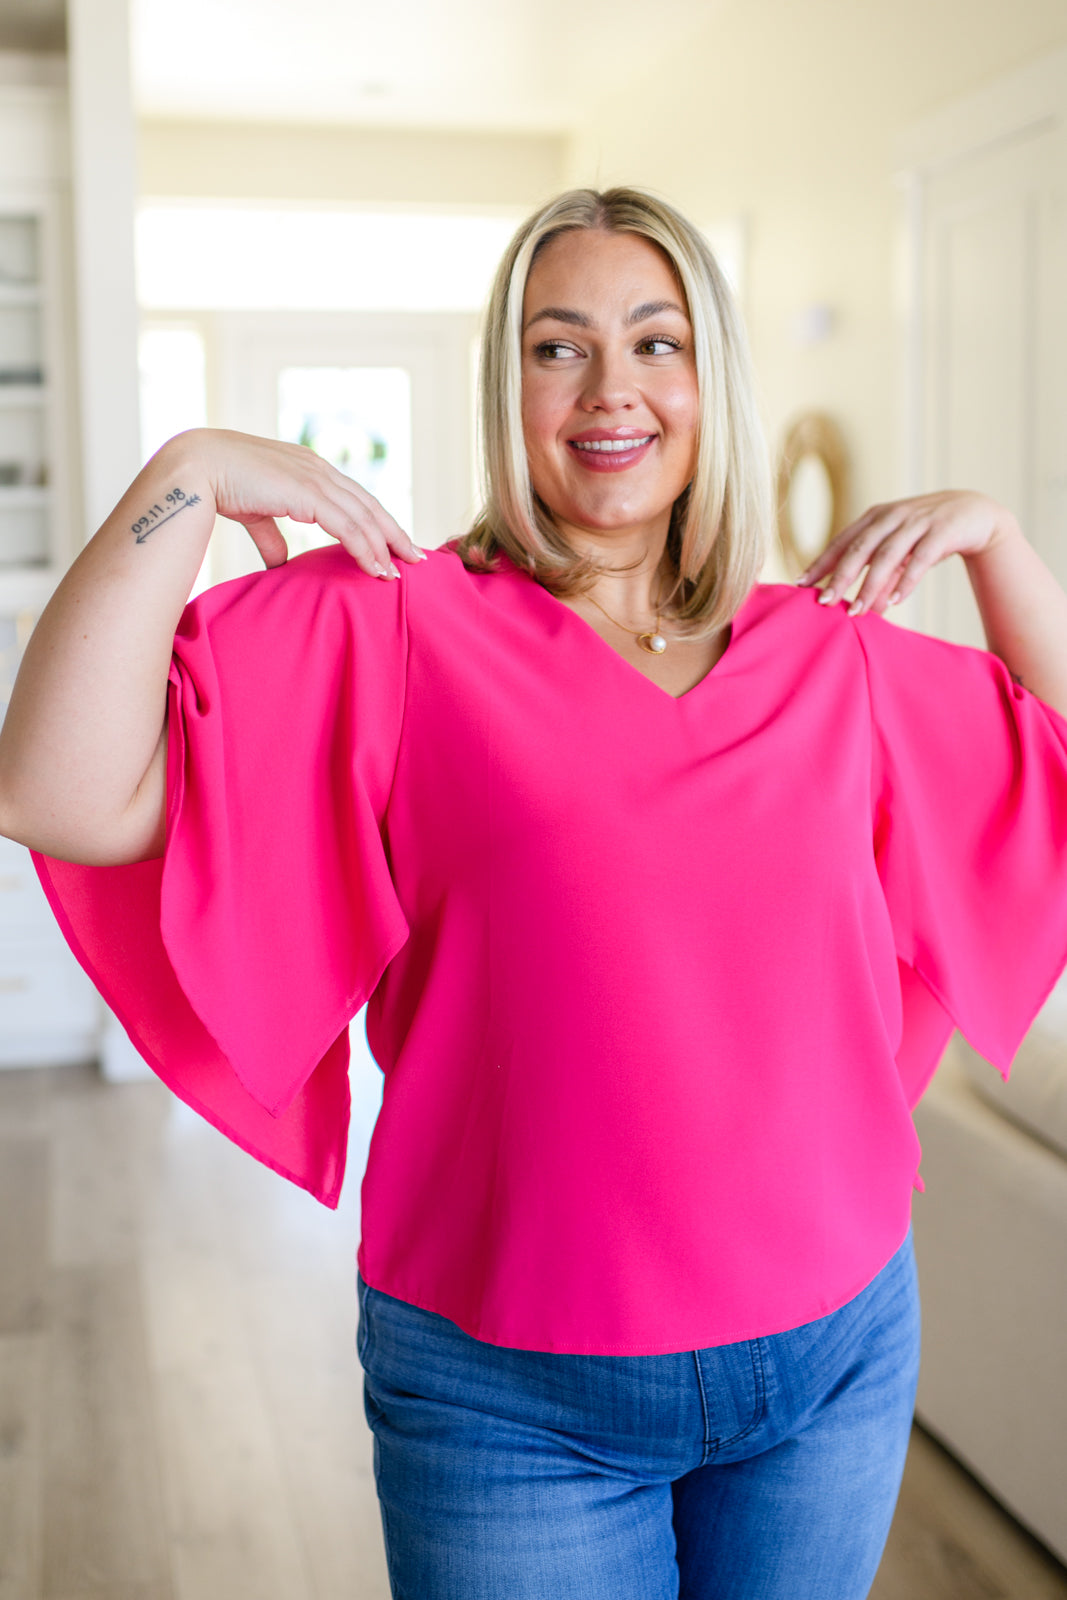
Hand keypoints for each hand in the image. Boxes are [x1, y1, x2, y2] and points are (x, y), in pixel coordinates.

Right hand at [182, 427, 425, 578]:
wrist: (192, 469)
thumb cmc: (215, 485)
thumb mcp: (254, 511)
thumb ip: (272, 534)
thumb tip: (280, 564)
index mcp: (307, 467)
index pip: (353, 495)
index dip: (376, 520)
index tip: (393, 543)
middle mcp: (316, 468)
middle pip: (369, 504)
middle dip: (393, 532)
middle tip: (416, 557)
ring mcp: (314, 478)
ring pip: (364, 516)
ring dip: (384, 546)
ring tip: (397, 573)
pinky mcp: (307, 493)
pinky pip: (347, 526)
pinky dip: (365, 548)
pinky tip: (375, 568)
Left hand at [794, 490, 1021, 614]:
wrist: (976, 514)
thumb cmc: (928, 536)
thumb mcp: (901, 553)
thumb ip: (881, 578)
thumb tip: (862, 611)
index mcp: (875, 517)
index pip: (841, 541)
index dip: (821, 563)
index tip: (800, 585)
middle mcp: (892, 516)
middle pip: (859, 548)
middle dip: (840, 576)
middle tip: (824, 602)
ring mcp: (918, 521)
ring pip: (887, 555)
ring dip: (870, 585)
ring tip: (857, 611)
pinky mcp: (942, 531)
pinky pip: (921, 558)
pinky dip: (906, 580)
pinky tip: (894, 601)